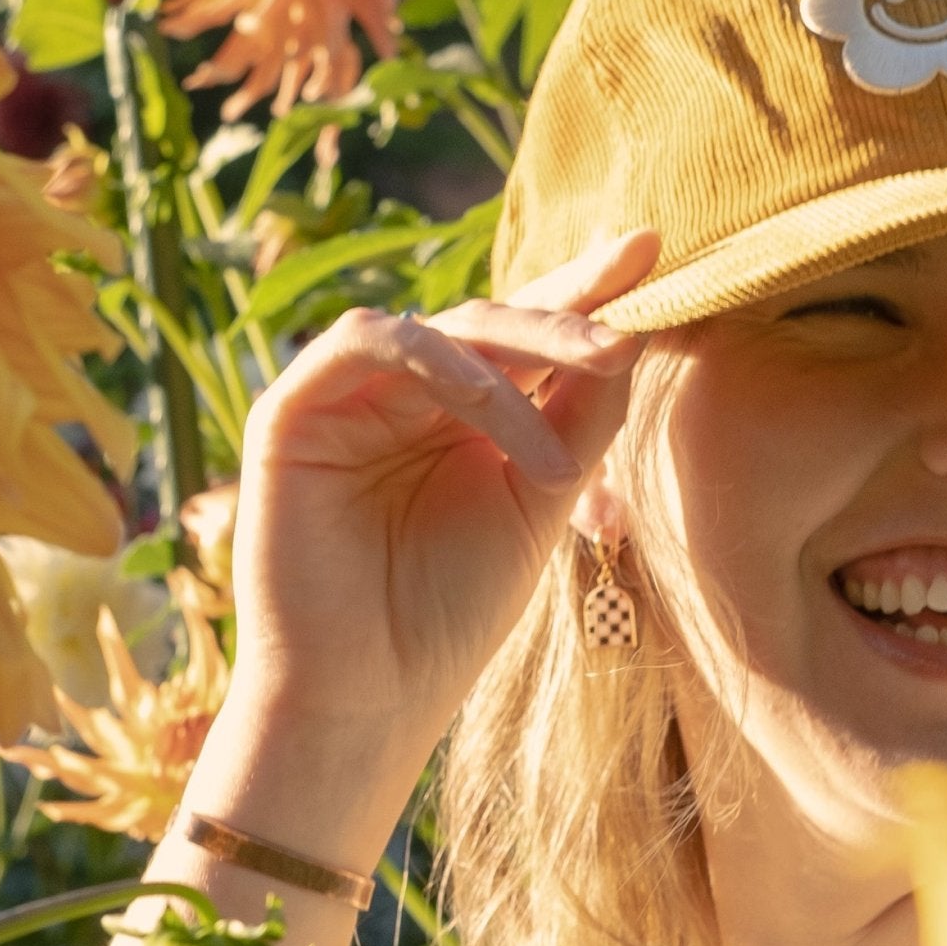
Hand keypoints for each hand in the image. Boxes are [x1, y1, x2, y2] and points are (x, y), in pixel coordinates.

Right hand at [224, 229, 659, 775]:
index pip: (530, 335)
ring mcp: (349, 396)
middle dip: (566, 315)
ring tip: (573, 420)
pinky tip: (496, 411)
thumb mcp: (541, 502)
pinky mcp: (294, 409)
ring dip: (519, 356)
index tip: (653, 249)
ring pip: (440, 327)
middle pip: (492, 319)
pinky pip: (367, 342)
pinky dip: (441, 366)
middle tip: (627, 335)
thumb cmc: (451, 614)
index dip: (586, 289)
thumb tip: (635, 330)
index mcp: (468, 413)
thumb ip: (582, 420)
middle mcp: (408, 393)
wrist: (370, 696)